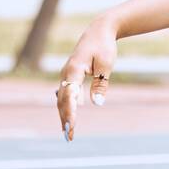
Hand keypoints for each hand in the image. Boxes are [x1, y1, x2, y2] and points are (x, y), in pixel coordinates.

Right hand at [55, 14, 117, 141]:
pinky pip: (65, 95)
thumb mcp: (106, 64)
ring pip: (62, 99)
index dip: (70, 111)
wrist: (98, 31)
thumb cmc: (104, 47)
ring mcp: (66, 75)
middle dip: (65, 119)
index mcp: (74, 69)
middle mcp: (66, 73)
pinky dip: (66, 108)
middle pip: (62, 100)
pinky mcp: (69, 77)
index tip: (71, 125)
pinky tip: (68, 120)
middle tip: (69, 136)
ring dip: (64, 116)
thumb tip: (96, 104)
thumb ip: (100, 84)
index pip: (69, 94)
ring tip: (68, 133)